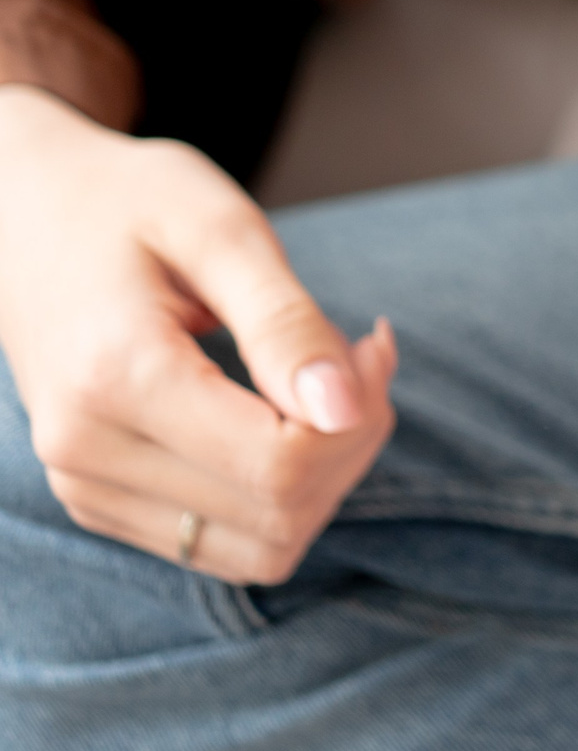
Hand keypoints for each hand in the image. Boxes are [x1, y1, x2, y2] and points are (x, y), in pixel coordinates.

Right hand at [0, 85, 397, 582]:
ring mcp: (86, 485)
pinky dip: (283, 493)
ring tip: (327, 384)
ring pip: (262, 546)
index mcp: (115, 377)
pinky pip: (225, 543)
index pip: (279, 464)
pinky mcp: (100, 500)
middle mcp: (87, 449)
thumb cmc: (129, 204)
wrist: (26, 216)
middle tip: (361, 355)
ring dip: (327, 477)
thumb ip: (286, 324)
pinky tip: (289, 417)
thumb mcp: (221, 232)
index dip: (357, 417)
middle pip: (279, 512)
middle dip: (352, 441)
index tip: (370, 342)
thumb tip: (349, 412)